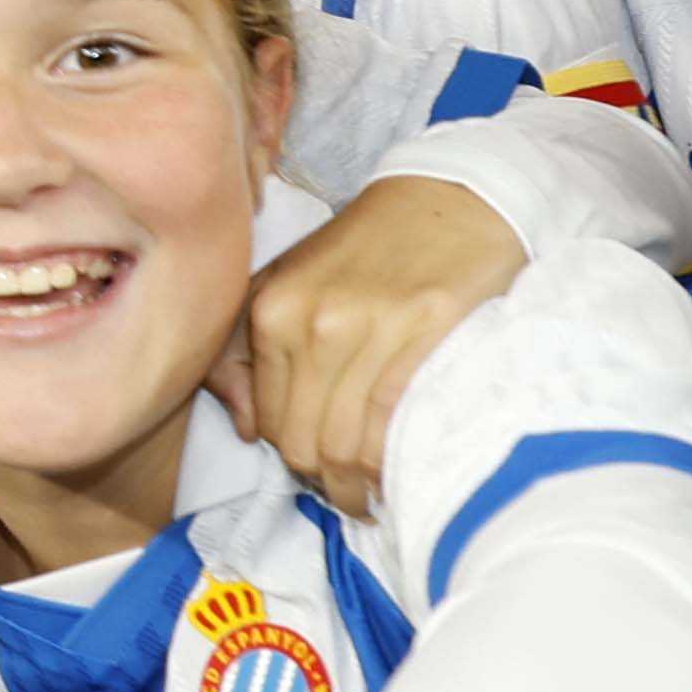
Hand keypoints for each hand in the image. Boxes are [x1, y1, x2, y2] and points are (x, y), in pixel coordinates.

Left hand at [219, 177, 521, 513]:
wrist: (447, 197)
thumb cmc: (368, 248)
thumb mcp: (292, 284)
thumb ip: (252, 351)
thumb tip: (243, 427)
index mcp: (272, 310)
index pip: (269, 422)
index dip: (292, 460)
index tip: (318, 473)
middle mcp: (313, 321)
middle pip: (304, 442)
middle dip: (325, 481)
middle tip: (349, 494)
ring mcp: (369, 327)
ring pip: (346, 443)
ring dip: (360, 484)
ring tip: (375, 491)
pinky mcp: (426, 330)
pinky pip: (393, 422)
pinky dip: (392, 460)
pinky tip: (401, 468)